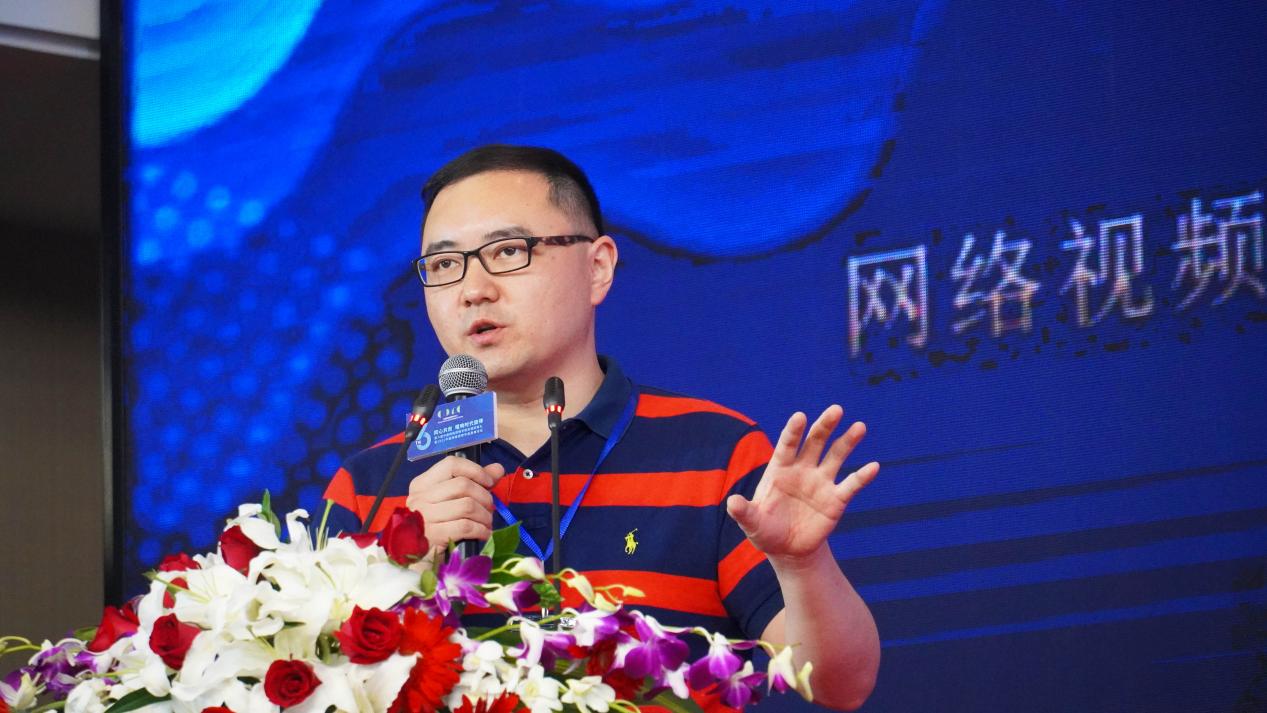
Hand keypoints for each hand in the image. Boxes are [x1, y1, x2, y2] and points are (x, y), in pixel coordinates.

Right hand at [406, 456, 504, 547]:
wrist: (419, 559)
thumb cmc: (438, 526)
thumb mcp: (451, 501)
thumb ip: (474, 482)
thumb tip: (498, 468)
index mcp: (422, 484)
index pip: (451, 464)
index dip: (475, 470)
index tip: (489, 482)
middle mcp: (420, 497)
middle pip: (463, 485)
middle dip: (484, 497)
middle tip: (489, 508)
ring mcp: (424, 517)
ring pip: (467, 506)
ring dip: (484, 515)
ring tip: (487, 522)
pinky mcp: (433, 536)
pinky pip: (466, 526)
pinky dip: (481, 530)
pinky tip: (483, 534)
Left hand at [726, 405, 877, 560]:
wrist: (788, 549)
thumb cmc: (766, 530)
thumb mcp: (752, 523)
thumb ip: (743, 512)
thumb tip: (732, 502)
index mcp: (780, 469)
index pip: (787, 445)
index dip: (793, 431)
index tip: (800, 416)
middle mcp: (803, 470)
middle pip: (815, 442)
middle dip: (824, 426)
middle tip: (836, 410)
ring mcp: (821, 483)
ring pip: (836, 457)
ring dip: (847, 442)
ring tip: (859, 427)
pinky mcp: (836, 500)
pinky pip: (850, 485)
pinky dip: (862, 476)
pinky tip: (874, 466)